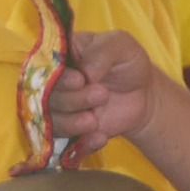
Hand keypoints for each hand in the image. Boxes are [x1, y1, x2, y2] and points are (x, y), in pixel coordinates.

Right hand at [49, 30, 159, 156]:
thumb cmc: (127, 63)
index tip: (80, 80)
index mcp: (60, 56)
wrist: (144, 94)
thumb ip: (101, 52)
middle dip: (72, 99)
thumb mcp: (120, 45)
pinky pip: (68, 145)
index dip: (58, 76)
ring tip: (94, 120)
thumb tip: (85, 73)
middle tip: (101, 94)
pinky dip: (82, 143)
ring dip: (72, 123)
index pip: (45, 67)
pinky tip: (100, 138)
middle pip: (46, 96)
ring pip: (52, 122)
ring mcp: (62, 110)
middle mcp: (54, 84)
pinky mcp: (73, 133)